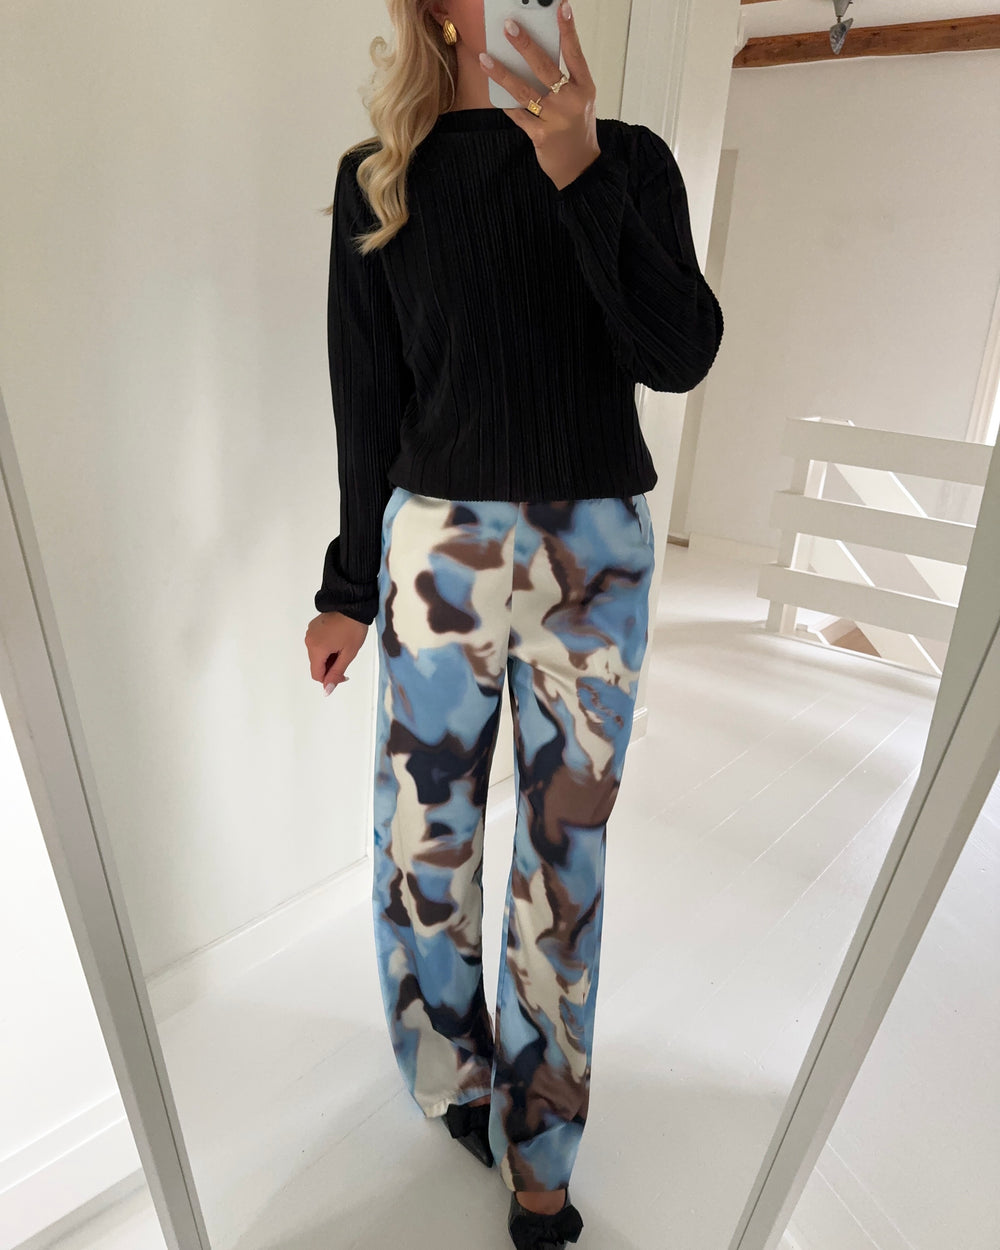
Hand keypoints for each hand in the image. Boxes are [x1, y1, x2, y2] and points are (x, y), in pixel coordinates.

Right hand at [305, 612, 367, 694]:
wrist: (353, 604)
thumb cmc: (353, 629)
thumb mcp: (348, 654)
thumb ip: (336, 673)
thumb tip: (327, 690)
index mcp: (316, 649)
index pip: (316, 674)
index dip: (330, 678)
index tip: (344, 673)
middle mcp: (308, 641)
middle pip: (316, 664)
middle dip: (330, 666)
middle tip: (346, 658)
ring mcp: (310, 632)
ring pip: (317, 654)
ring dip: (329, 656)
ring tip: (343, 646)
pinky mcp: (313, 626)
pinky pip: (317, 643)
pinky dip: (326, 647)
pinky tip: (338, 639)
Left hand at [478, 3, 600, 191]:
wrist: (580, 167)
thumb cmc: (578, 129)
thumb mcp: (581, 101)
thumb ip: (566, 79)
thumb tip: (536, 54)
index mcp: (585, 89)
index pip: (575, 54)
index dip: (568, 30)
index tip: (561, 7)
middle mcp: (571, 102)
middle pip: (545, 68)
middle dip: (525, 46)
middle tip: (509, 27)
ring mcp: (555, 120)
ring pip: (524, 91)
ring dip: (503, 73)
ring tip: (485, 58)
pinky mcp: (540, 136)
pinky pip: (518, 114)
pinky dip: (505, 102)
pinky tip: (492, 89)